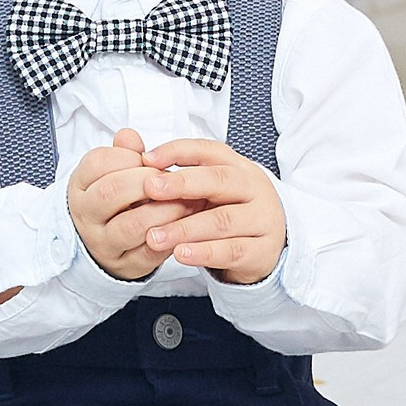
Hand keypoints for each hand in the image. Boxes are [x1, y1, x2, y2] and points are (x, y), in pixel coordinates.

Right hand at [67, 128, 197, 282]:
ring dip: (165, 210)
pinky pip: (149, 253)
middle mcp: (87, 215)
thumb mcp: (112, 171)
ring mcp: (104, 243)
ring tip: (187, 200)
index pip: (98, 163)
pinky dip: (171, 236)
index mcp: (81, 186)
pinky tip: (186, 224)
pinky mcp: (126, 265)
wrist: (105, 243)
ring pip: (132, 225)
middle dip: (147, 180)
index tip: (149, 158)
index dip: (128, 156)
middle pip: (112, 192)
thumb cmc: (115, 199)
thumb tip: (130, 136)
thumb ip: (123, 151)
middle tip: (171, 177)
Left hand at [137, 139, 286, 285]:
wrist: (269, 247)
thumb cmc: (230, 211)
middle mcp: (253, 188)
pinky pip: (232, 250)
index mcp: (237, 166)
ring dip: (185, 228)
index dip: (178, 151)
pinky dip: (204, 253)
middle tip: (150, 188)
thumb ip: (176, 174)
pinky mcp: (263, 250)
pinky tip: (181, 254)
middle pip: (219, 180)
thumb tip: (136, 151)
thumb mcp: (209, 190)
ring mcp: (262, 218)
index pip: (208, 150)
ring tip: (155, 236)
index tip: (147, 158)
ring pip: (222, 220)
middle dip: (182, 184)